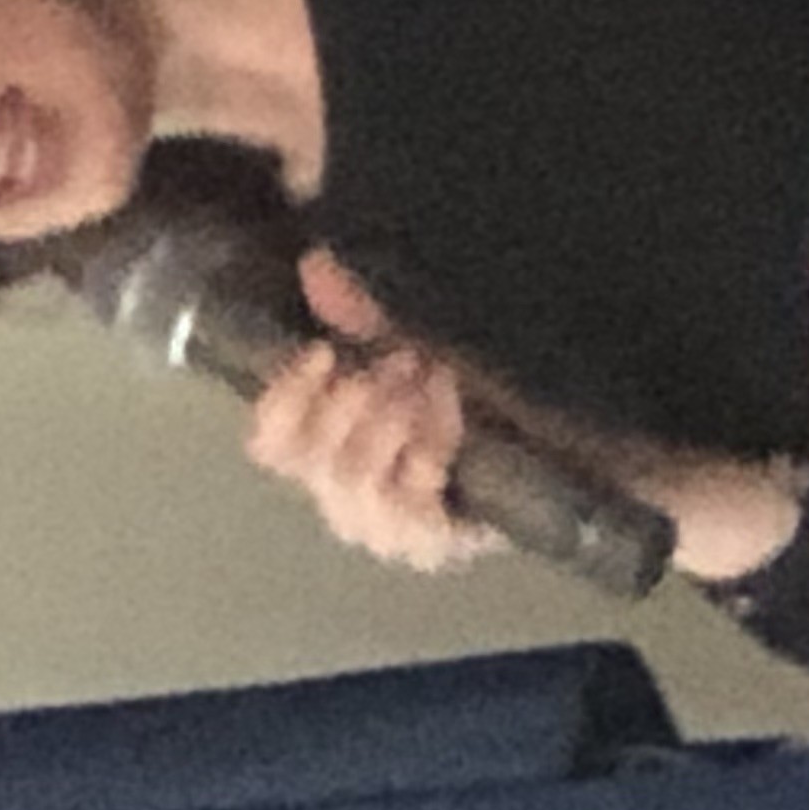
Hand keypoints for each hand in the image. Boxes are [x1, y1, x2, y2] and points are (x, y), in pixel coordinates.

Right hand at [243, 248, 502, 570]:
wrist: (537, 451)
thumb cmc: (462, 395)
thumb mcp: (410, 343)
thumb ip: (360, 311)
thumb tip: (318, 264)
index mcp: (323, 452)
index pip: (271, 442)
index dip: (285, 398)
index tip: (324, 353)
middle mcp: (339, 498)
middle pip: (311, 459)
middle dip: (357, 400)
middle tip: (404, 360)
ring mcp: (380, 528)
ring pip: (355, 479)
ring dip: (394, 420)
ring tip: (435, 382)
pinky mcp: (425, 545)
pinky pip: (406, 501)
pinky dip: (425, 451)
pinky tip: (451, 424)